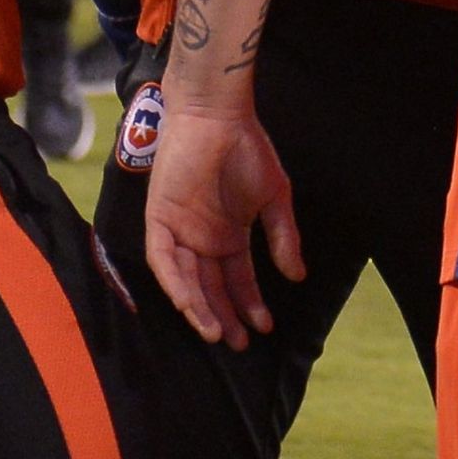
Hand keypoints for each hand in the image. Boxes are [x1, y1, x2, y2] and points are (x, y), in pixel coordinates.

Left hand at [141, 95, 303, 346]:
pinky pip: (162, 258)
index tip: (264, 326)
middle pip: (210, 288)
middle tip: (237, 343)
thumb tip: (297, 276)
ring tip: (216, 332)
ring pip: (184, 281)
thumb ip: (282, 237)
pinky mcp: (160, 217)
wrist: (218, 115)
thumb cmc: (247, 149)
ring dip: (198, 307)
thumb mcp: (274, 198)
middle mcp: (202, 237)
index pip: (237, 279)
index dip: (249, 304)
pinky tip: (189, 303)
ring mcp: (179, 229)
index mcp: (227, 234)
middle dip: (223, 316)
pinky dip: (174, 282)